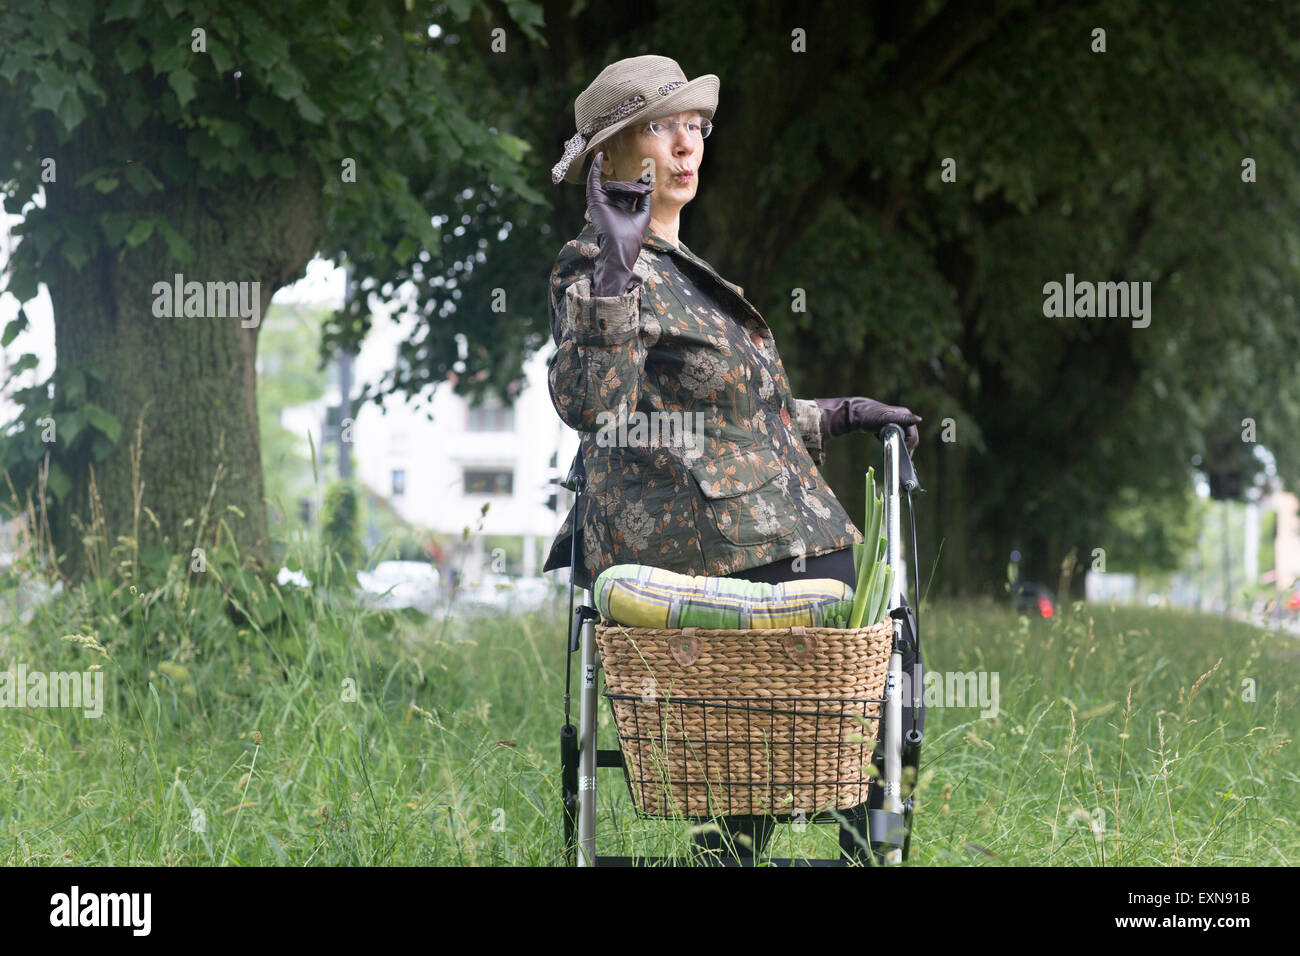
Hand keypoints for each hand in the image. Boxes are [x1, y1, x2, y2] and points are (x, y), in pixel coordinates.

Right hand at [586, 151, 652, 296]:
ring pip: (613, 185)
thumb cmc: (632, 235)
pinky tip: (599, 155)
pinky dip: (595, 169)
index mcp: (623, 208)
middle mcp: (612, 204)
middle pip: (623, 187)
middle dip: (634, 186)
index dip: (639, 184)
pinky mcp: (594, 200)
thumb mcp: (643, 213)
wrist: (620, 246)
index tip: (648, 176)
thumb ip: (644, 197)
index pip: (630, 191)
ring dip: (625, 186)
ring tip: (636, 190)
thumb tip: (647, 182)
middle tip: (644, 184)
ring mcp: (602, 202)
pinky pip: (593, 181)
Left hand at [814, 396, 920, 455]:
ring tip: (888, 454)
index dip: (907, 448)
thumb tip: (919, 419)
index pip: (913, 437)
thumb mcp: (884, 419)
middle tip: (893, 457)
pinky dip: (894, 446)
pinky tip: (886, 449)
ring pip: (905, 441)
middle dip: (904, 450)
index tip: (896, 454)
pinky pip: (898, 439)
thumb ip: (902, 420)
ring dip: (899, 449)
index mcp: (905, 415)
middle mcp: (904, 418)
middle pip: (911, 440)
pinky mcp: (893, 427)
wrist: (856, 415)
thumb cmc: (869, 417)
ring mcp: (899, 423)